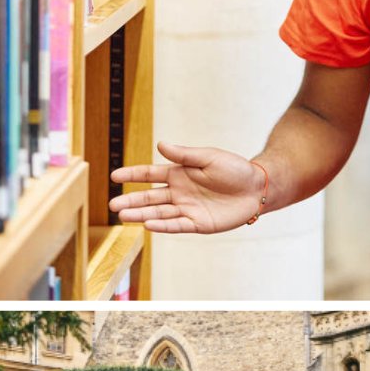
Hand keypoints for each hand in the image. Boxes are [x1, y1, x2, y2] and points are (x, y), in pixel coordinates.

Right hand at [110, 142, 265, 232]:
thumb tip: (161, 144)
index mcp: (179, 173)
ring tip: (123, 216)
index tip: (114, 176)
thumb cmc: (235, 169)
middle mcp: (179, 192)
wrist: (256, 188)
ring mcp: (187, 208)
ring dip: (141, 214)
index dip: (132, 175)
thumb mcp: (209, 157)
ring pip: (159, 212)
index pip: (150, 174)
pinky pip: (177, 225)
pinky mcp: (198, 223)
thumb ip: (184, 154)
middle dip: (131, 201)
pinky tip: (148, 225)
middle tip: (112, 205)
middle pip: (150, 197)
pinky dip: (162, 226)